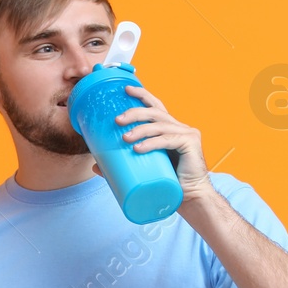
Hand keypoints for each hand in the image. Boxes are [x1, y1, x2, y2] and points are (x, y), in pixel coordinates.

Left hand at [90, 84, 214, 209]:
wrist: (190, 197)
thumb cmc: (168, 181)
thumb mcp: (144, 168)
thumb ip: (122, 164)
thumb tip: (95, 166)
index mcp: (169, 128)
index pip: (155, 106)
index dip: (142, 95)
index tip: (126, 89)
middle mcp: (179, 127)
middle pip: (155, 112)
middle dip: (134, 113)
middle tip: (117, 120)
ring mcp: (187, 134)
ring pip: (160, 125)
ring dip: (140, 129)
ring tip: (124, 138)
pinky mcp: (191, 144)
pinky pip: (168, 140)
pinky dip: (152, 143)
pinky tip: (139, 148)